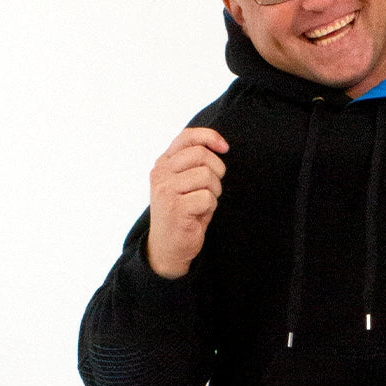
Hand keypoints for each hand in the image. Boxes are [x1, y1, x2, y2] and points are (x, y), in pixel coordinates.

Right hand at [147, 127, 228, 276]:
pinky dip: (210, 208)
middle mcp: (161, 174)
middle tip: (213, 187)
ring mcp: (165, 190)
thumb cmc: (183, 213)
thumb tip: (220, 145)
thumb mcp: (185, 182)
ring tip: (203, 204)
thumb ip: (195, 162)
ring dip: (214, 192)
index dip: (210, 137)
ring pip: (206, 176)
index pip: (187, 137)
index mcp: (163, 163)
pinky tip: (199, 216)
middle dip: (217, 170)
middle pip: (200, 154)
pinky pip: (207, 198)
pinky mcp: (175, 208)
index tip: (225, 148)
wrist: (168, 247)